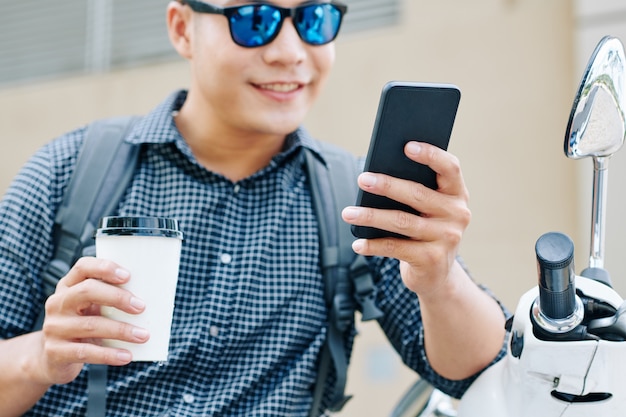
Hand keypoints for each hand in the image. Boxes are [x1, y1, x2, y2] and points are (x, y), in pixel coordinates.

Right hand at [37, 257, 148, 384]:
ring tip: (143, 335)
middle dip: (118, 297)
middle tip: (142, 307)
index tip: (128, 276)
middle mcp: (58, 303)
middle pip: (87, 291)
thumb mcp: (91, 308)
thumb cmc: (82, 325)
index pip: (83, 267)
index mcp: (68, 286)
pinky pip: (86, 352)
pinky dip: (109, 354)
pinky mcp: (55, 352)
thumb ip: (110, 300)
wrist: (51, 359)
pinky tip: (127, 356)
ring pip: (91, 325)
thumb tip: (149, 300)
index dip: (105, 268)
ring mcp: (54, 327)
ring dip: (122, 330)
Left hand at [341, 141, 470, 296]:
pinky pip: (395, 248)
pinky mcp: (431, 260)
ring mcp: (446, 239)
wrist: (438, 276)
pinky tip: (357, 243)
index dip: (430, 155)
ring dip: (371, 216)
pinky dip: (373, 245)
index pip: (449, 168)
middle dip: (386, 185)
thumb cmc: (425, 231)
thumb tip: (375, 176)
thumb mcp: (427, 211)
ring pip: (402, 221)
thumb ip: (414, 192)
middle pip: (417, 194)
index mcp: (457, 194)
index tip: (407, 146)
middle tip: (362, 179)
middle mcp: (457, 214)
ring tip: (347, 213)